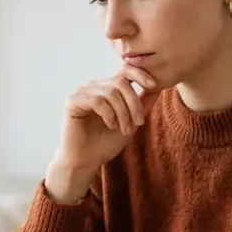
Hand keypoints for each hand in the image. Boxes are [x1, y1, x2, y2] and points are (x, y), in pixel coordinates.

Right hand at [46, 65, 161, 202]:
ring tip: (125, 130)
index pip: (125, 70)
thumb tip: (158, 87)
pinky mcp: (72, 101)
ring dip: (123, 113)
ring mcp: (82, 92)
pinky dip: (109, 114)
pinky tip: (111, 126)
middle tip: (139, 123)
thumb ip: (142, 104)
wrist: (86, 161)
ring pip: (111, 92)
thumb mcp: (131, 122)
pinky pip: (97, 101)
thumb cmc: (106, 143)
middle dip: (134, 103)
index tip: (154, 86)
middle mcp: (94, 86)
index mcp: (107, 88)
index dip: (141, 74)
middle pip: (121, 82)